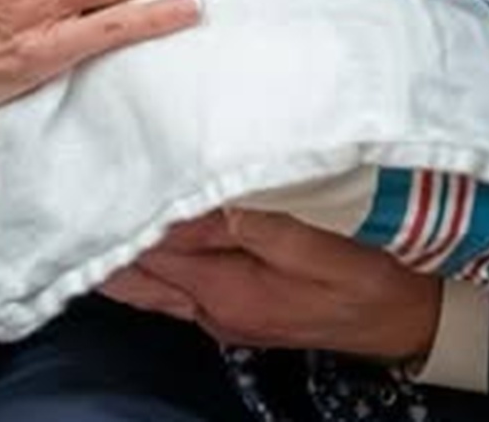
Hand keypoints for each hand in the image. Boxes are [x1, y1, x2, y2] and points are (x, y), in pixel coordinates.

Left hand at [103, 210, 441, 363]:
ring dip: (125, 253)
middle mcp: (214, 310)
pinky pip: (177, 289)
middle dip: (112, 233)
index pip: (158, 247)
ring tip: (92, 215)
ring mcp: (224, 315)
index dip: (131, 208)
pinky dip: (153, 267)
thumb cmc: (370, 277)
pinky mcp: (239, 310)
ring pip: (154, 286)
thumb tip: (202, 200)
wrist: (406, 320)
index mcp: (229, 291)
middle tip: (82, 187)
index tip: (106, 168)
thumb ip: (256, 226)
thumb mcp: (319, 247)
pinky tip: (141, 248)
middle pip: (142, 275)